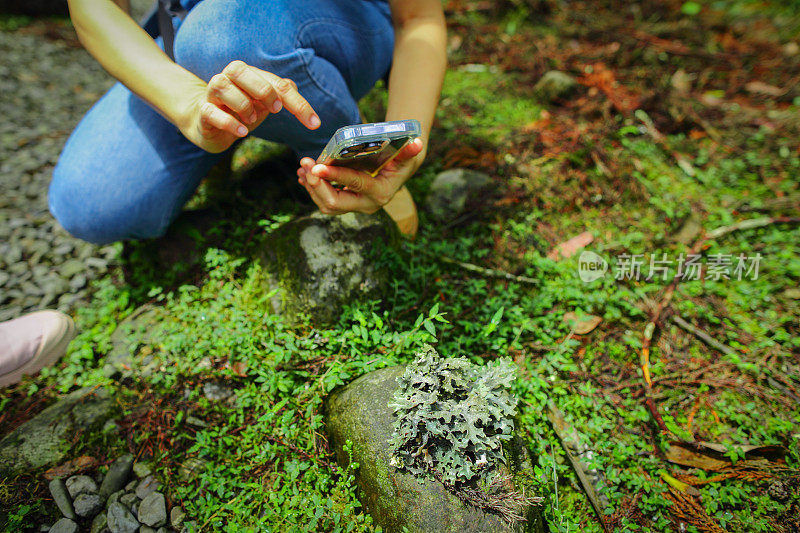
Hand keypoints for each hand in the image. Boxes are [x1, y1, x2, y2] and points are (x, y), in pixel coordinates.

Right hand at [178, 60, 320, 152]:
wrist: (209, 124)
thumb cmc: (241, 110)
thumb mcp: (264, 103)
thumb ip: (281, 93)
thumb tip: (294, 87)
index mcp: (248, 74)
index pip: (278, 84)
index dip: (298, 104)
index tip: (314, 124)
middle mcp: (228, 78)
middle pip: (243, 72)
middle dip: (264, 91)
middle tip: (275, 110)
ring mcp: (212, 93)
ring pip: (224, 87)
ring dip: (243, 106)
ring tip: (251, 120)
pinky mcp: (203, 112)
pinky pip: (211, 112)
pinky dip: (229, 122)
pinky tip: (242, 132)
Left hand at [296, 138, 423, 214]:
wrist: (399, 171)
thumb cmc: (402, 160)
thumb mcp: (406, 156)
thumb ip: (409, 151)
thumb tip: (418, 143)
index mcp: (381, 194)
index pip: (356, 185)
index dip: (336, 175)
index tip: (318, 165)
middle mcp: (367, 205)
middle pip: (334, 203)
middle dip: (317, 185)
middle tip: (306, 164)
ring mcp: (355, 207)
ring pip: (326, 204)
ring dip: (311, 186)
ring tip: (303, 165)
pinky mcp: (346, 203)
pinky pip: (324, 201)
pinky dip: (312, 188)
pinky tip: (304, 174)